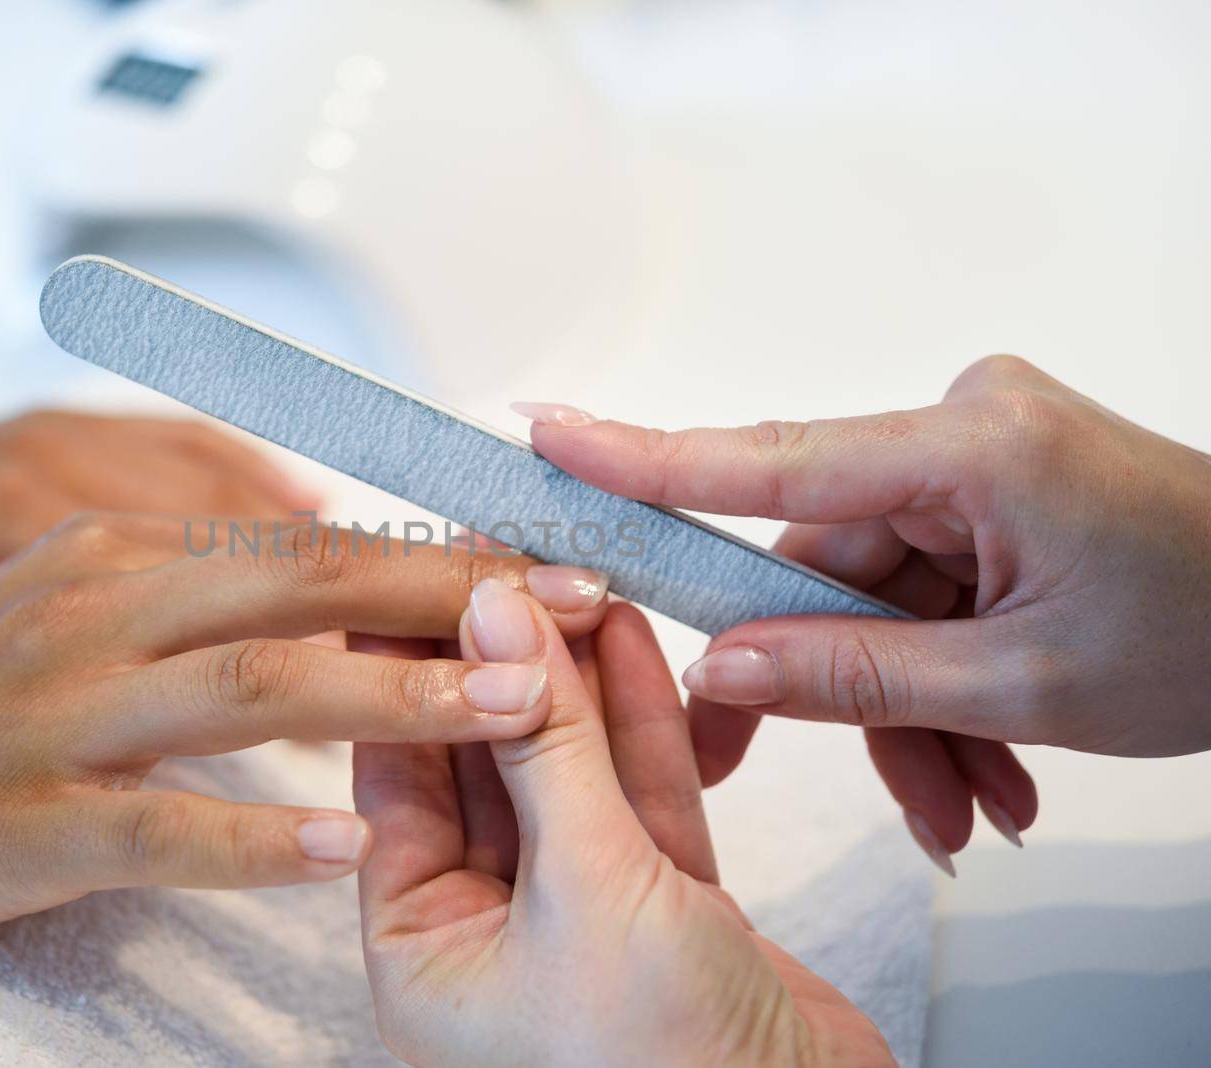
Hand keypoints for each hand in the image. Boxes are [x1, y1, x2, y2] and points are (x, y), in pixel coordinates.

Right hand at [0, 515, 610, 1060]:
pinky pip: (155, 828)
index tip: (539, 558)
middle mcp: (93, 608)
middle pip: (299, 584)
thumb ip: (185, 579)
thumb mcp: (60, 605)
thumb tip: (321, 569)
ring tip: (511, 707)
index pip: (300, 537)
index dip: (431, 548)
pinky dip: (254, 838)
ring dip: (391, 697)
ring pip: (248, 688)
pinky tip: (341, 855)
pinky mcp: (22, 821)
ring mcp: (56, 715)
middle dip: (450, 593)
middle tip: (574, 605)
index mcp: (111, 548)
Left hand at [354, 588, 891, 1065]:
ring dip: (578, 679)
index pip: (397, 777)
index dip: (414, 669)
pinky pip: (639, 800)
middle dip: (506, 660)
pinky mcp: (666, 910)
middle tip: (515, 556)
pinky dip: (642, 726)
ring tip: (580, 576)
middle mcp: (487, 932)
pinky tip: (635, 643)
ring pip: (568, 771)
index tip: (423, 572)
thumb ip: (548, 747)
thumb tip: (496, 614)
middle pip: (484, 762)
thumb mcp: (591, 891)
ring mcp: (579, 918)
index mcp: (422, 951)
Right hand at [514, 355, 1210, 869]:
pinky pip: (920, 593)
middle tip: (758, 781)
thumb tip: (720, 668)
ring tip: (967, 804)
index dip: (642, 457)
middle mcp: (961, 430)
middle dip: (827, 689)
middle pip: (822, 569)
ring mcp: (977, 459)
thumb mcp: (1026, 683)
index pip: (769, 460)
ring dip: (901, 710)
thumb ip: (854, 675)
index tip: (543, 434)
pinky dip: (939, 681)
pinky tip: (990, 768)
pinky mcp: (991, 490)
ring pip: (873, 601)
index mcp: (973, 448)